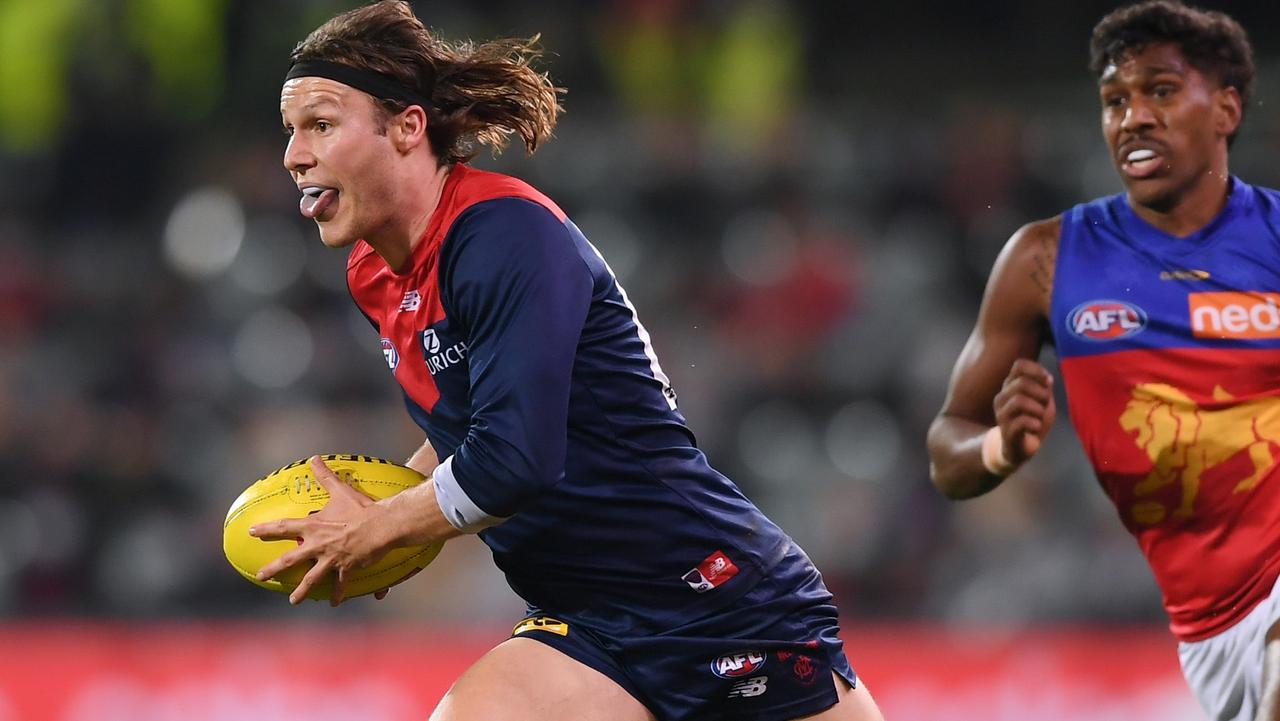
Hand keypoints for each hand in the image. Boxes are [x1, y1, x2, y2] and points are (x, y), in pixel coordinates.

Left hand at [249, 456, 392, 605]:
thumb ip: (325, 476)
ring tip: (293, 601)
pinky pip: (340, 584)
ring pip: (311, 579)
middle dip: (273, 569)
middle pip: (290, 560)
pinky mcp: (346, 568)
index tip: (252, 532)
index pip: (283, 527)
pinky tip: (335, 602)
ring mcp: (331, 559)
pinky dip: (338, 594)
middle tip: (261, 576)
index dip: (266, 529)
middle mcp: (317, 545)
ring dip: (301, 591)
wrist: (382, 526)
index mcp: (313, 526)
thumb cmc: (361, 508)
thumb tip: (314, 458)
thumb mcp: (341, 490)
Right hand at [992, 359, 1056, 463]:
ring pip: (1018, 400)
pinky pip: (1021, 421)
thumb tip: (1047, 378)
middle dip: (1041, 393)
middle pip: (1022, 383)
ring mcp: (1001, 415)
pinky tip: (1036, 428)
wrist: (1022, 449)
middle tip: (1046, 405)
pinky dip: (1035, 424)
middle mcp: (1002, 398)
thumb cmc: (1033, 421)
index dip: (1037, 370)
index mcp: (1010, 387)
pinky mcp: (1006, 432)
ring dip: (1038, 409)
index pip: (1019, 365)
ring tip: (1040, 418)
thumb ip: (1044, 386)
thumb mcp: (1043, 400)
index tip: (1048, 383)